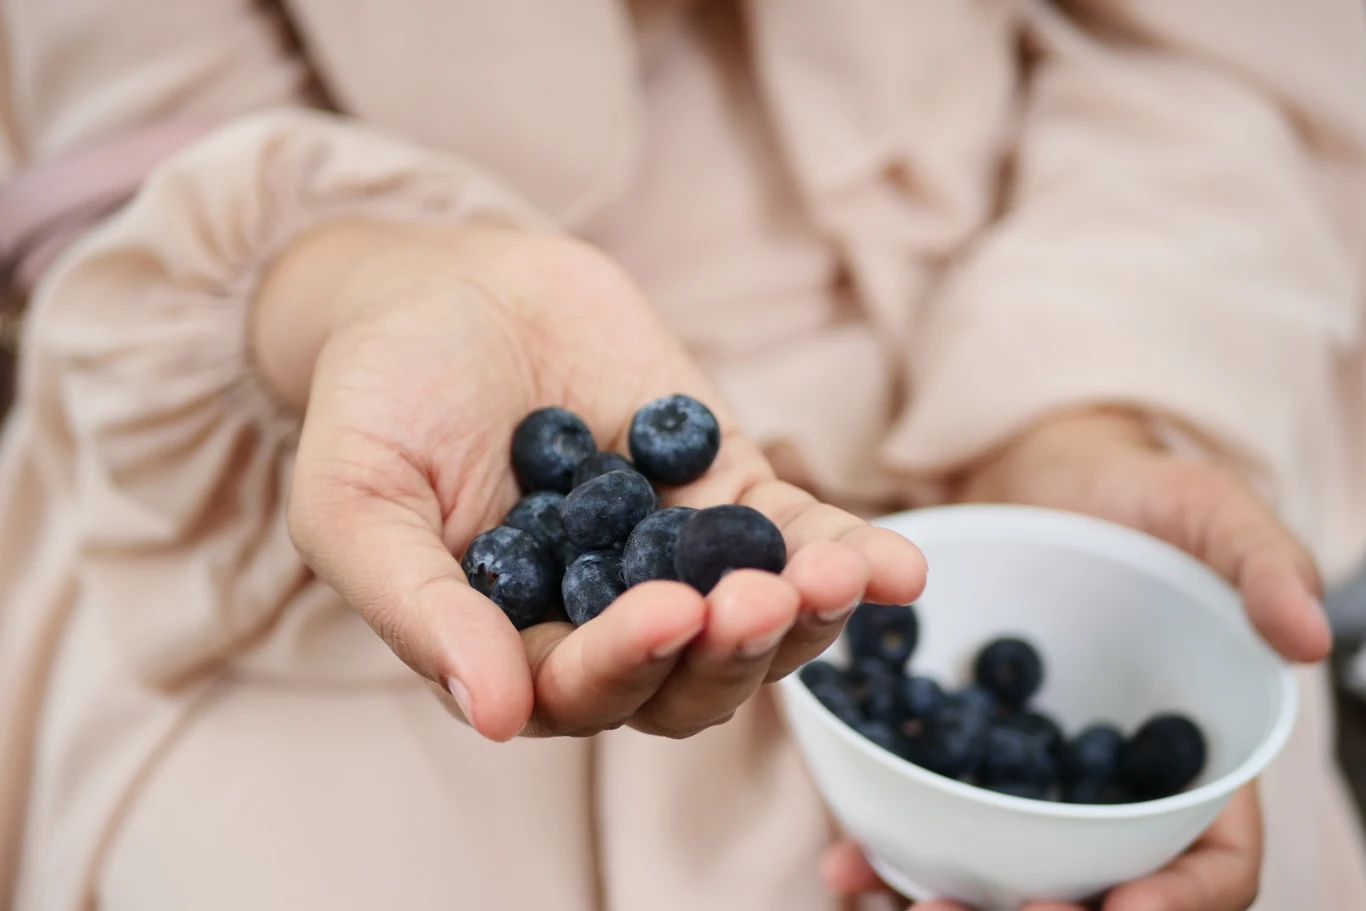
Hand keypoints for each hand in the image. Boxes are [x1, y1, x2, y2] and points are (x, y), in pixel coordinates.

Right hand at [255, 221, 926, 741]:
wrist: (446, 288)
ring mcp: (676, 558)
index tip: (664, 611)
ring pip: (759, 625)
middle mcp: (604, 621)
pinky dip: (848, 552)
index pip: (579, 693)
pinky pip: (798, 536)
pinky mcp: (731, 491)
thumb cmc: (377, 395)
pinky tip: (899, 563)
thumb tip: (494, 716)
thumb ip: (414, 607)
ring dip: (806, 615)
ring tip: (839, 578)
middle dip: (730, 651)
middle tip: (754, 599)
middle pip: (689, 682)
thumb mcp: (353, 497)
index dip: (626, 666)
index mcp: (512, 648)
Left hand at [819, 407, 1328, 910]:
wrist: (1028, 473)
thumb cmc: (1131, 491)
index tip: (1123, 907)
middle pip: (1095, 886)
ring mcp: (1027, 780)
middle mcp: (1107, 787)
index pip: (1213, 859)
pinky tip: (842, 859)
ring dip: (954, 904)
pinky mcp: (954, 756)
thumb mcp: (1202, 508)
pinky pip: (925, 821)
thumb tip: (1308, 637)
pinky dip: (888, 851)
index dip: (1180, 899)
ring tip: (895, 896)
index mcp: (1191, 755)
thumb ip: (1259, 560)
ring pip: (1003, 875)